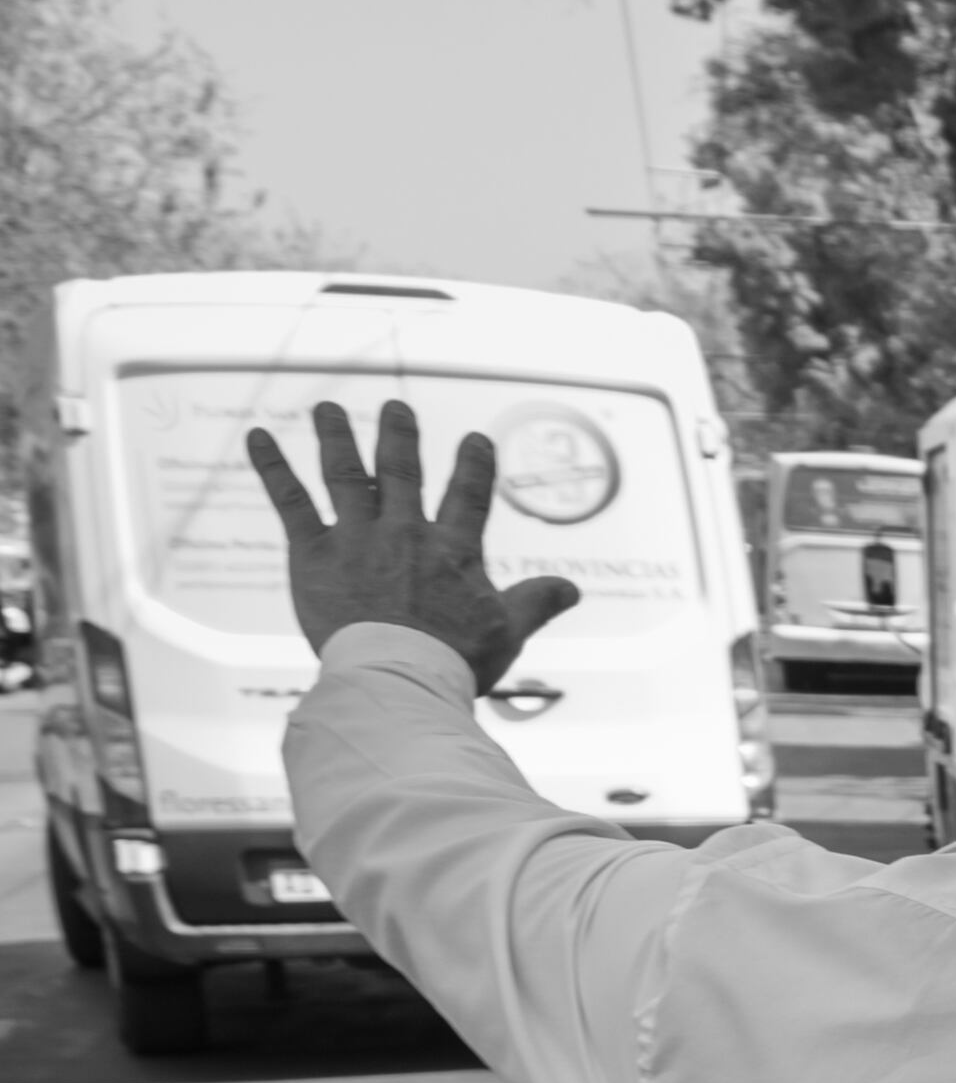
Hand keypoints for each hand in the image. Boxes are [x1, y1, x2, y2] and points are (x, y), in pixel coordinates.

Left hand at [242, 398, 582, 683]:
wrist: (399, 674)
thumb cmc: (456, 660)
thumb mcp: (507, 633)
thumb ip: (537, 603)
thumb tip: (573, 589)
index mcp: (454, 550)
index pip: (469, 496)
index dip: (474, 465)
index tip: (475, 439)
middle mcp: (405, 532)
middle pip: (401, 471)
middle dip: (399, 436)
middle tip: (396, 408)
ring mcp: (357, 537)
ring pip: (345, 473)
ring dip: (336, 436)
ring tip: (328, 409)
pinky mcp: (313, 552)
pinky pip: (290, 500)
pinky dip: (272, 466)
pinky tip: (256, 435)